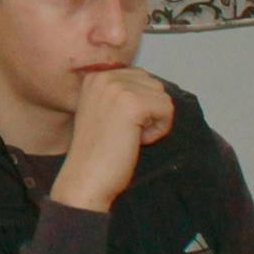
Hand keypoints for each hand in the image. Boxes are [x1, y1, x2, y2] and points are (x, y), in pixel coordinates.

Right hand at [49, 67, 173, 212]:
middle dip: (149, 110)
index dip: (139, 104)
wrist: (86, 176)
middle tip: (125, 131)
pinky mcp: (133, 104)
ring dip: (154, 121)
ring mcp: (117, 89)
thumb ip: (120, 93)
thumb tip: (153, 86)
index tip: (117, 123)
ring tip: (129, 135)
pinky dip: (159, 130)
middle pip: (153, 84)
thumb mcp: (102, 109)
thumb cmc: (97, 150)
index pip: (139, 77)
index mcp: (94, 77)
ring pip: (162, 97)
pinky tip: (137, 140)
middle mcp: (103, 77)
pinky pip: (167, 110)